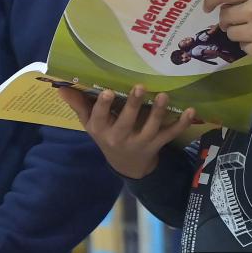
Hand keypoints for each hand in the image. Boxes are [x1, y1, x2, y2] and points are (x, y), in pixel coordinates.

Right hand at [58, 84, 195, 179]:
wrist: (127, 166)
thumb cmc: (106, 136)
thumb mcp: (90, 123)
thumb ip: (79, 105)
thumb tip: (61, 86)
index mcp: (101, 130)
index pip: (99, 117)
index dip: (104, 105)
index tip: (108, 91)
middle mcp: (120, 137)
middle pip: (127, 121)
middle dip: (133, 104)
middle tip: (140, 86)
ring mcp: (141, 142)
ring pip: (151, 127)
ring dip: (158, 112)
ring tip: (163, 96)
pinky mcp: (157, 144)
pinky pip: (170, 134)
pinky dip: (182, 123)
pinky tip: (190, 111)